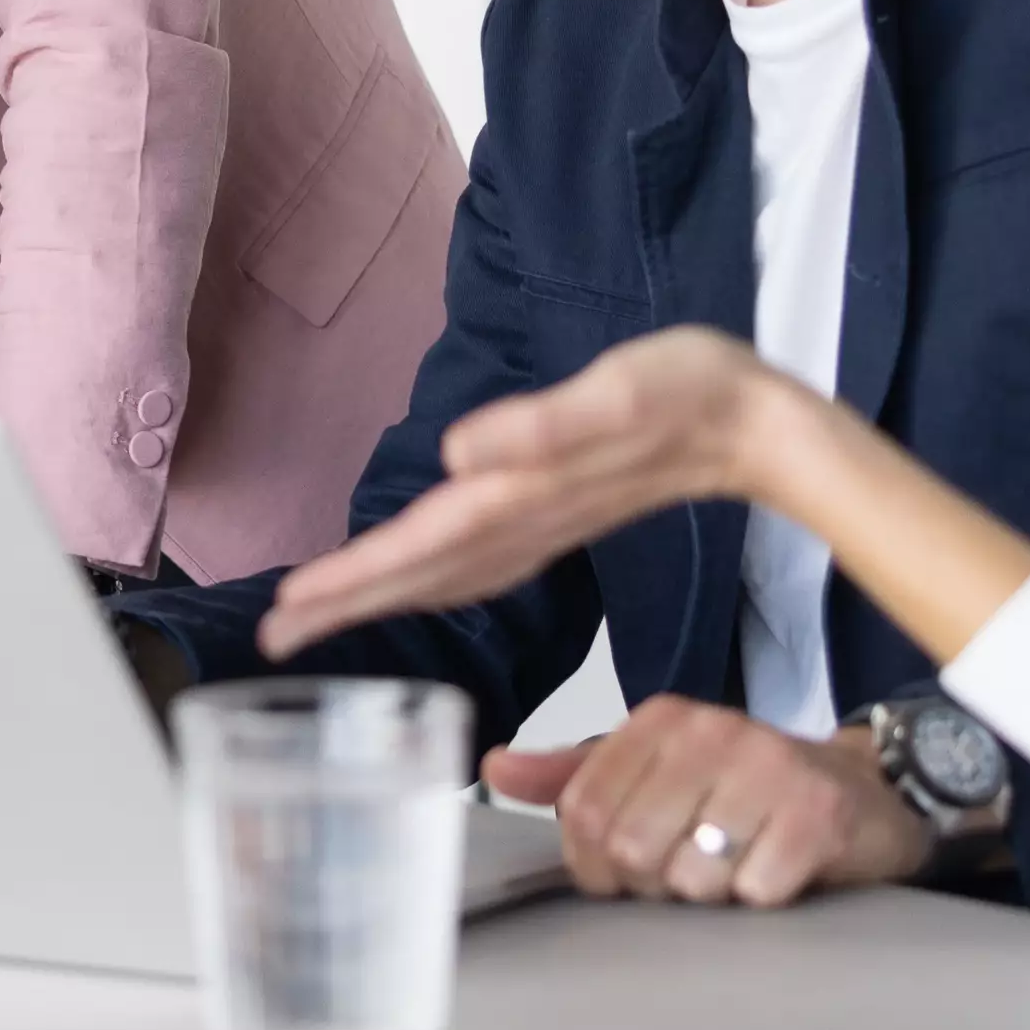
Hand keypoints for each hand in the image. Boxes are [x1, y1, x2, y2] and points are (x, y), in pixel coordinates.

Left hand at [264, 329, 800, 659]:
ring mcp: (540, 525)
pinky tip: (412, 581)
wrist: (756, 425)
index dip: (353, 581)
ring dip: (378, 595)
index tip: (290, 611)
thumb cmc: (693, 394)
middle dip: (345, 606)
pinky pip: (473, 562)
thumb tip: (458, 453)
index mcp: (523, 496)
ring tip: (317, 615)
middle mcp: (523, 521)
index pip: (419, 550)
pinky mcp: (554, 514)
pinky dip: (428, 578)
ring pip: (442, 573)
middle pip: (419, 575)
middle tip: (273, 636)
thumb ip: (542, 428)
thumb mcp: (620, 394)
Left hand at [483, 696, 930, 907]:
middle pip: (632, 851)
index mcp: (660, 722)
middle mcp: (712, 731)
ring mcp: (769, 768)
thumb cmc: (746, 791)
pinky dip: (763, 897)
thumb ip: (575, 776)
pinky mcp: (818, 814)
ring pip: (692, 877)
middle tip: (696, 864)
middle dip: (658, 882)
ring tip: (739, 863)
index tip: (631, 866)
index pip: (582, 816)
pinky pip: (754, 891)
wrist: (862, 792)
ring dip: (712, 893)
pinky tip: (780, 868)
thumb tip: (494, 767)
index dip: (598, 866)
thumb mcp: (656, 773)